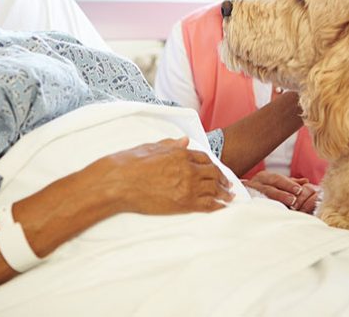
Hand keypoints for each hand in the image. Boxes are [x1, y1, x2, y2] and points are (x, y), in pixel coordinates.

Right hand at [95, 137, 233, 215]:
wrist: (118, 182)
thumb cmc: (129, 163)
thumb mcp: (151, 147)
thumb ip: (170, 144)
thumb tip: (184, 141)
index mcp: (180, 153)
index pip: (204, 158)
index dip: (213, 165)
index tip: (216, 170)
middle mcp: (188, 169)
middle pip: (213, 174)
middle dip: (223, 179)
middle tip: (228, 185)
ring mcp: (187, 187)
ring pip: (214, 189)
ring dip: (224, 193)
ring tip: (230, 197)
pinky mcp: (183, 203)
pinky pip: (207, 205)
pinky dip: (218, 206)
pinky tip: (223, 208)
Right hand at [241, 172, 319, 212]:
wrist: (238, 196)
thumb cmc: (261, 190)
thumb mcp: (275, 184)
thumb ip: (290, 183)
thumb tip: (306, 181)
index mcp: (264, 177)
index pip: (278, 179)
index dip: (289, 184)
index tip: (300, 190)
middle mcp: (255, 183)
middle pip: (270, 187)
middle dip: (282, 193)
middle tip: (294, 199)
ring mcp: (248, 193)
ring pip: (261, 196)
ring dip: (274, 201)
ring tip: (286, 205)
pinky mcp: (243, 202)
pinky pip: (252, 205)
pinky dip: (261, 208)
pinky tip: (269, 212)